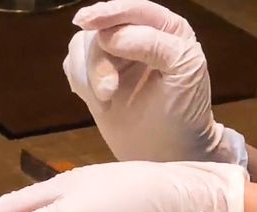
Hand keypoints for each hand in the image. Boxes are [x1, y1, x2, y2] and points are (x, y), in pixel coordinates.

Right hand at [62, 0, 246, 166]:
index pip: (133, 10)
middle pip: (101, 31)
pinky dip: (79, 82)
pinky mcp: (93, 78)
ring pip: (81, 47)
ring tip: (105, 102)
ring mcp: (112, 58)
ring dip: (88, 76)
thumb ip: (153, 44)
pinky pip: (72, 66)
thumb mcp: (184, 70)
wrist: (165, 152)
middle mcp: (137, 37)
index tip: (86, 21)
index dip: (109, 12)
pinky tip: (98, 100)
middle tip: (107, 93)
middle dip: (99, 61)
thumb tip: (110, 36)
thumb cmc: (183, 112)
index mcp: (165, 29)